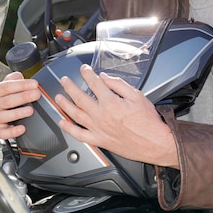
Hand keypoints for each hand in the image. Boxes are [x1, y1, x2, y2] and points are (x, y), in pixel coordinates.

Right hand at [0, 71, 40, 138]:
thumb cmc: (4, 96)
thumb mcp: (7, 84)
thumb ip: (13, 78)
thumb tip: (20, 76)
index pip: (7, 86)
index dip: (22, 85)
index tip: (34, 84)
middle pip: (7, 101)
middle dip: (23, 97)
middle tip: (36, 95)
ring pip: (4, 116)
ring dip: (18, 113)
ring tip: (30, 110)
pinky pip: (3, 133)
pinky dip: (13, 132)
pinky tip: (22, 128)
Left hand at [55, 64, 177, 167]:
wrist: (154, 142)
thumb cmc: (148, 122)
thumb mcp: (137, 96)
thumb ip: (118, 84)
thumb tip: (105, 78)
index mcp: (111, 102)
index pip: (94, 83)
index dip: (87, 74)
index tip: (84, 69)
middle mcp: (101, 116)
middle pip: (80, 97)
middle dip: (70, 86)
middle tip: (65, 80)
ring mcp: (98, 129)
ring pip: (75, 114)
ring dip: (64, 104)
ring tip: (58, 97)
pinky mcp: (99, 141)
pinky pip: (79, 134)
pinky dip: (68, 128)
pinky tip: (62, 122)